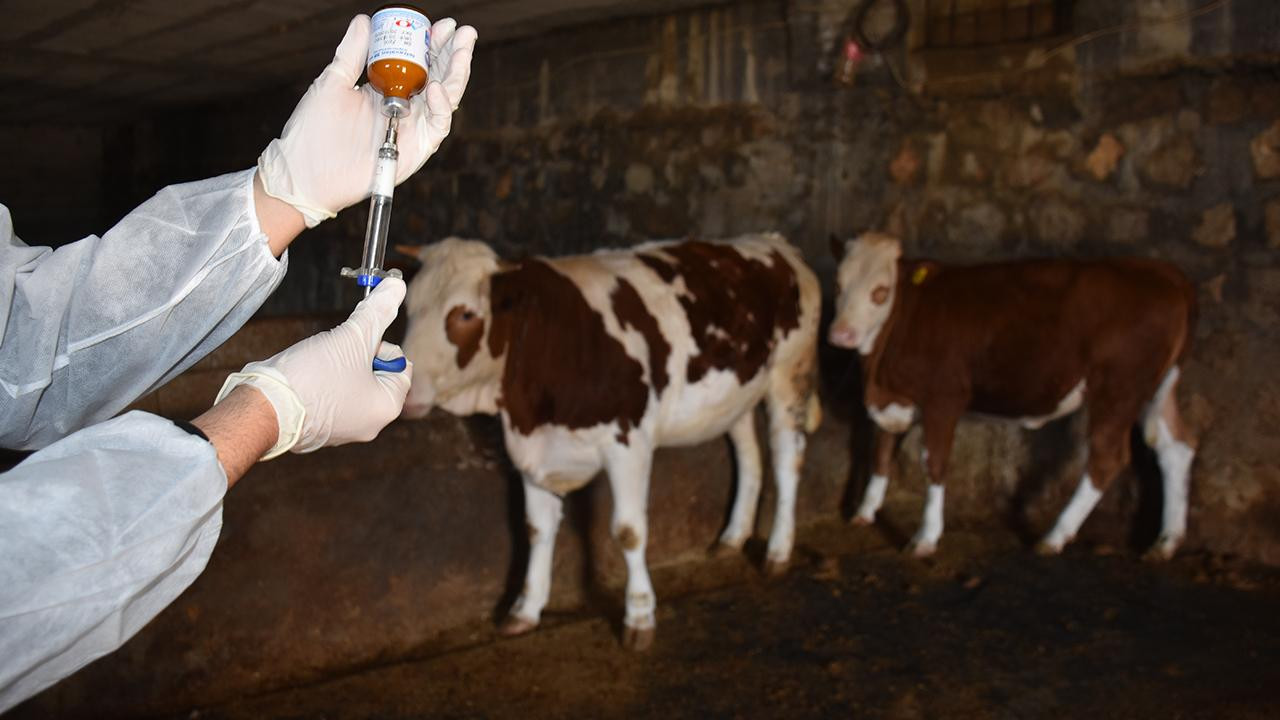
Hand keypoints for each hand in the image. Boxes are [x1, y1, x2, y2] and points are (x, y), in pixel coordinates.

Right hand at [215, 279, 412, 457]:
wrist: (263, 408)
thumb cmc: (312, 378)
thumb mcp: (353, 336)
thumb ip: (378, 311)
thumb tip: (397, 286)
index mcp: (387, 407)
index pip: (400, 364)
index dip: (380, 346)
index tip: (356, 343)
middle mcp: (371, 424)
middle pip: (377, 373)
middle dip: (357, 355)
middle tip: (336, 352)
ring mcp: (344, 428)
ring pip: (352, 382)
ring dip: (338, 366)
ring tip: (319, 366)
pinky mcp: (320, 428)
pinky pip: (330, 396)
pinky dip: (321, 383)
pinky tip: (306, 379)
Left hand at [257, 15, 476, 226]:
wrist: (305, 173)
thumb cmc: (313, 130)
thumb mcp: (333, 82)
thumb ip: (352, 53)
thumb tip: (366, 21)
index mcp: (386, 90)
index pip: (419, 63)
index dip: (434, 44)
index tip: (443, 24)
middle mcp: (404, 108)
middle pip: (440, 78)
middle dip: (454, 54)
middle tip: (465, 32)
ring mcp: (411, 129)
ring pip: (446, 100)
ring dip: (458, 75)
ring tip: (462, 51)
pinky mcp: (415, 150)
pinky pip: (437, 127)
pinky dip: (442, 108)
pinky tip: (438, 87)